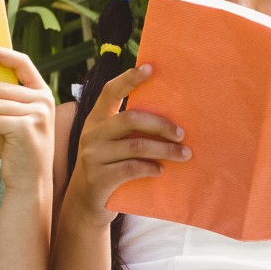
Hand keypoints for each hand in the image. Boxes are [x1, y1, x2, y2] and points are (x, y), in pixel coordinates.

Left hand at [0, 47, 54, 191]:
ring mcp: (37, 114)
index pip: (23, 63)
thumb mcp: (11, 119)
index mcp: (42, 92)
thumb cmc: (17, 149)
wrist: (30, 181)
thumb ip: (0, 102)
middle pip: (1, 87)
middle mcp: (43, 100)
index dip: (1, 55)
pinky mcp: (26, 128)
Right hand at [66, 64, 190, 223]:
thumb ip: (129, 130)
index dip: (129, 78)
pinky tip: (161, 171)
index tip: (150, 67)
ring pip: (136, 146)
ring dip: (165, 150)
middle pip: (130, 119)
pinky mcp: (98, 178)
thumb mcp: (112, 143)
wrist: (86, 202)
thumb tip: (172, 116)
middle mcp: (91, 134)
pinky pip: (131, 168)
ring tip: (184, 155)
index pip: (110, 92)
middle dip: (161, 125)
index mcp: (96, 120)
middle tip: (182, 134)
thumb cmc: (109, 166)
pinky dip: (150, 168)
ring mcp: (92, 156)